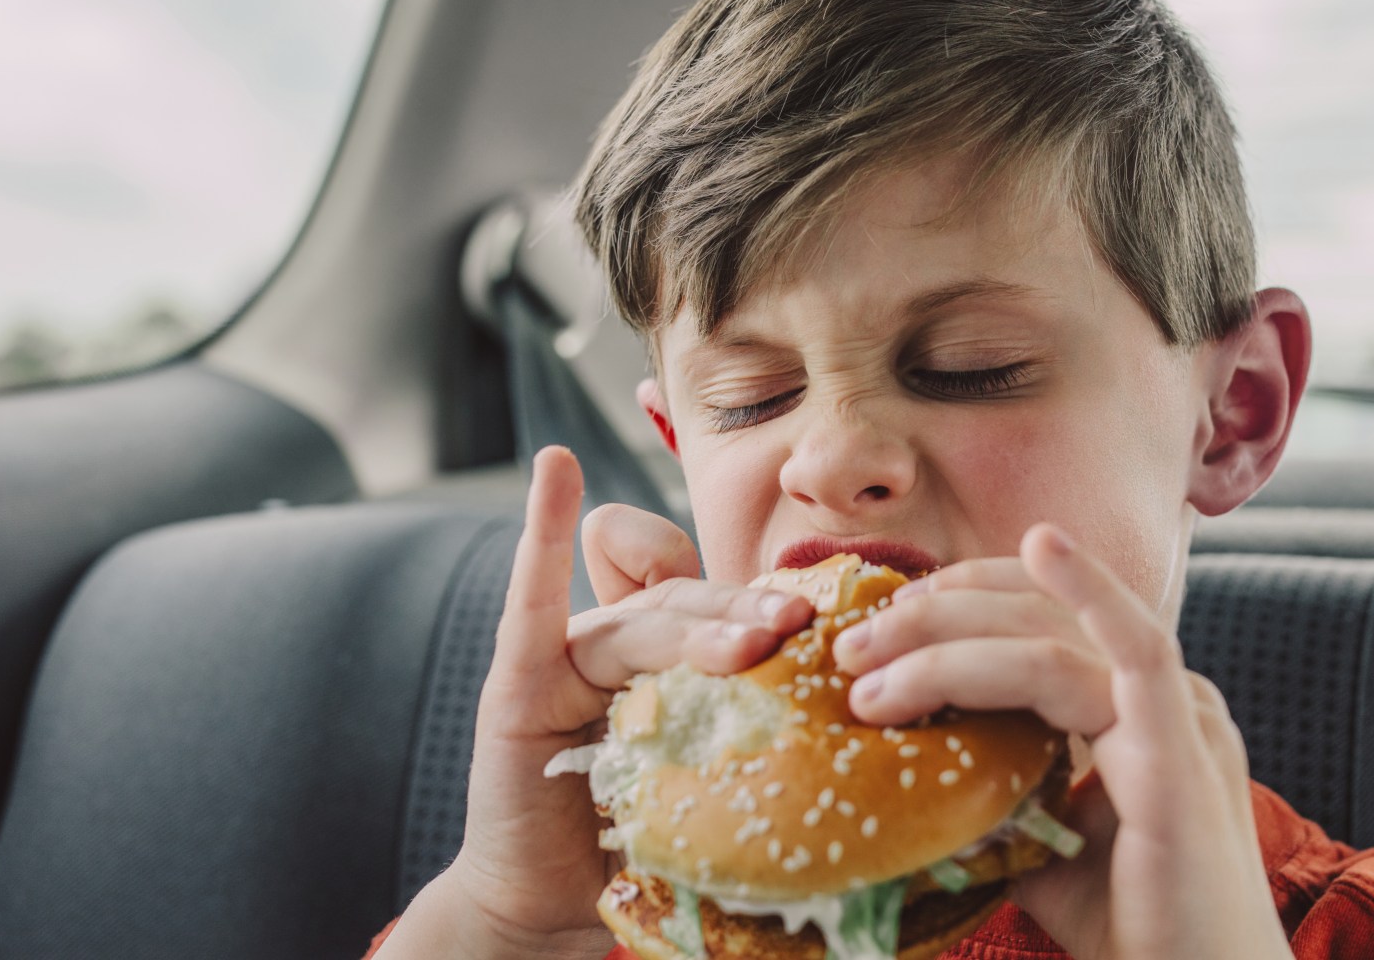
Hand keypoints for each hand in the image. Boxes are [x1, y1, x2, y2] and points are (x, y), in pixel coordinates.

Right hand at [378, 448, 811, 959]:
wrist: (556, 904)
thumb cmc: (645, 848)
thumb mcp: (715, 788)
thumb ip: (758, 741)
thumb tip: (855, 730)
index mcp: (673, 665)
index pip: (721, 599)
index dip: (765, 594)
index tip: (818, 612)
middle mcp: (622, 647)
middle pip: (691, 605)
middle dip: (746, 611)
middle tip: (802, 623)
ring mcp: (567, 658)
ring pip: (643, 621)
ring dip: (698, 626)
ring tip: (752, 645)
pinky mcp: (518, 684)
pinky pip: (536, 603)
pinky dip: (545, 534)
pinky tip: (558, 467)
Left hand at [836, 525, 1291, 959]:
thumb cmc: (1135, 930)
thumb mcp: (1041, 848)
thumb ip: (992, 798)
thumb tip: (903, 779)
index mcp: (1135, 710)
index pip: (1043, 621)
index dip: (963, 603)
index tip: (883, 623)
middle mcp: (1161, 699)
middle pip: (1036, 618)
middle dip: (935, 617)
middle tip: (853, 647)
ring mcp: (1178, 717)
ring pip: (1053, 642)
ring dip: (951, 642)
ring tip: (869, 670)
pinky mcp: (1182, 752)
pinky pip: (1136, 653)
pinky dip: (1090, 593)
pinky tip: (1041, 546)